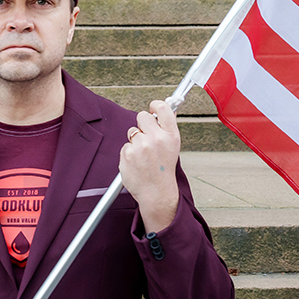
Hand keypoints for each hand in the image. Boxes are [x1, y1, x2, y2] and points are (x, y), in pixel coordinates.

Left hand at [119, 100, 180, 231]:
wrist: (156, 192)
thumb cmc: (164, 169)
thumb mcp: (173, 147)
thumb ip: (167, 128)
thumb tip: (166, 109)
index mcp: (170, 136)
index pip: (162, 108)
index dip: (155, 105)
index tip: (152, 108)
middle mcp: (156, 138)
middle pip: (142, 116)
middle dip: (142, 124)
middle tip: (147, 137)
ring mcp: (140, 146)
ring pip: (132, 131)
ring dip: (135, 140)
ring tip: (144, 155)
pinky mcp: (127, 153)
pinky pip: (125, 145)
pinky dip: (129, 152)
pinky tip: (137, 162)